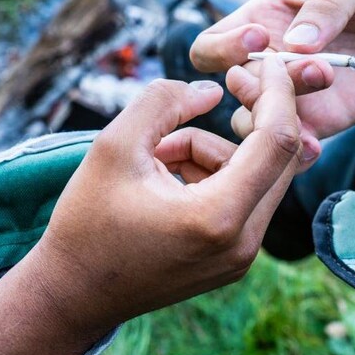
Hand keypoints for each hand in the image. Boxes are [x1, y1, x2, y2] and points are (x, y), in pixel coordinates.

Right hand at [0, 63, 304, 354]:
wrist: (73, 295)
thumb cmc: (87, 222)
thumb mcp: (114, 146)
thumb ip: (164, 103)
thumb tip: (212, 91)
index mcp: (218, 216)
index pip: (277, 140)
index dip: (276, 91)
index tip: (264, 59)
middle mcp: (243, 243)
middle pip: (281, 158)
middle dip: (255, 114)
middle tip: (226, 84)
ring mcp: (242, 257)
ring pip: (257, 174)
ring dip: (215, 149)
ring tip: (156, 157)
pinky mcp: (234, 259)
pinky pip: (243, 196)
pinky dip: (212, 173)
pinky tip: (164, 178)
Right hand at [190, 0, 354, 138]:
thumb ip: (328, 3)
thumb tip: (295, 43)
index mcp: (263, 21)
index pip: (210, 47)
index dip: (224, 48)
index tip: (260, 38)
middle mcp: (269, 63)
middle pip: (231, 89)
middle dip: (261, 84)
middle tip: (314, 67)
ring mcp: (292, 98)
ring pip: (253, 124)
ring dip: (278, 114)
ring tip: (328, 85)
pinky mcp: (321, 123)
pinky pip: (289, 147)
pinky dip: (294, 151)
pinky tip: (315, 146)